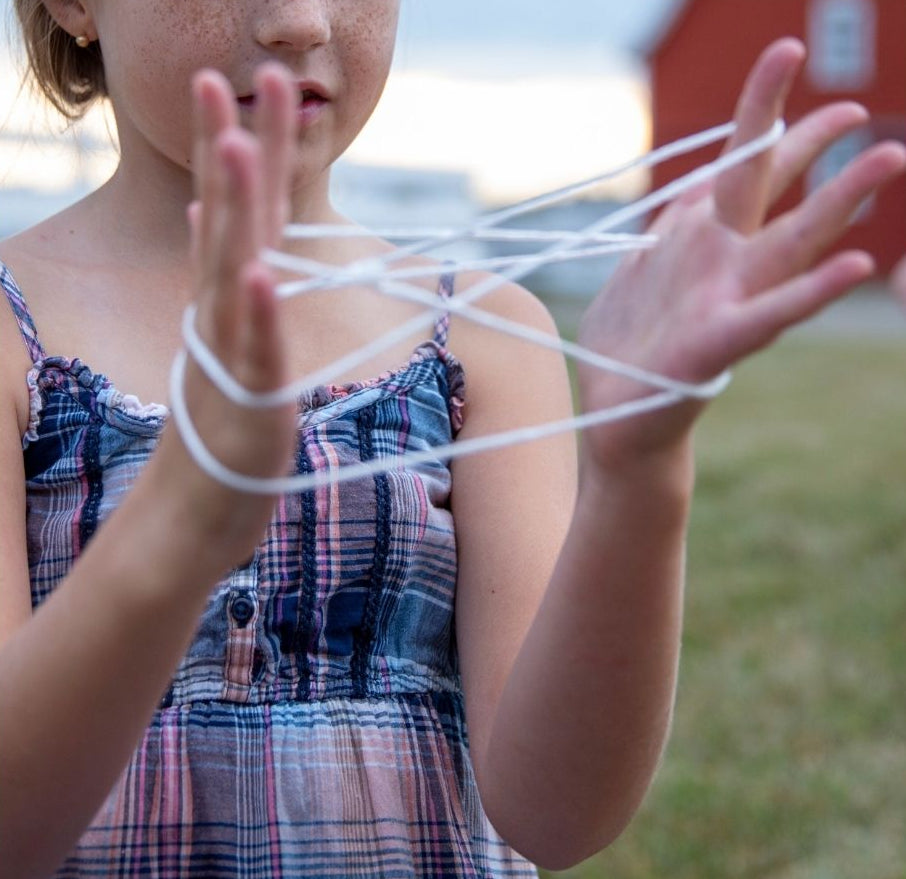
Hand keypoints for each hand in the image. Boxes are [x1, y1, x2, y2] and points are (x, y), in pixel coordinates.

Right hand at [158, 64, 298, 563]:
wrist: (194, 517)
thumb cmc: (221, 429)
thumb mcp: (229, 347)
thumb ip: (229, 283)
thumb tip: (227, 222)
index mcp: (228, 306)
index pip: (236, 215)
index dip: (239, 148)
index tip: (243, 83)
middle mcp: (224, 323)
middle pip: (232, 227)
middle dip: (232, 150)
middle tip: (226, 76)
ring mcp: (233, 363)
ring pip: (235, 279)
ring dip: (236, 214)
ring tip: (236, 146)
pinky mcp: (250, 411)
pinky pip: (255, 360)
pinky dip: (258, 319)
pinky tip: (259, 276)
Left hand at [577, 39, 905, 467]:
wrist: (616, 416)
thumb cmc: (630, 343)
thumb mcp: (640, 267)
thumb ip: (670, 224)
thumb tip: (698, 181)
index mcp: (695, 239)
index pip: (735, 165)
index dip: (760, 110)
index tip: (787, 54)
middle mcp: (718, 262)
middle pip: (767, 186)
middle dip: (807, 139)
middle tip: (855, 104)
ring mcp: (721, 300)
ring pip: (787, 240)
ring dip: (839, 201)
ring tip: (890, 156)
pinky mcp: (714, 344)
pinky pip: (767, 313)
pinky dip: (811, 291)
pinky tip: (856, 267)